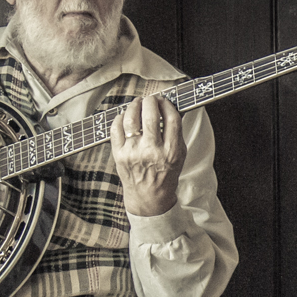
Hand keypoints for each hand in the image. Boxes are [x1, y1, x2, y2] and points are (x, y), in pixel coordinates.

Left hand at [110, 94, 186, 216]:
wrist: (149, 197)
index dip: (168, 104)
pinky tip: (126, 116)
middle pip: (150, 114)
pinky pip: (116, 128)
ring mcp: (133, 152)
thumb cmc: (166, 174)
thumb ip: (176, 134)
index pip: (171, 118)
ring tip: (138, 103)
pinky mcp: (119, 154)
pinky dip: (121, 117)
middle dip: (151, 101)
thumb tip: (170, 108)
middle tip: (151, 99)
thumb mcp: (179, 155)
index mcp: (171, 151)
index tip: (165, 101)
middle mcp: (152, 151)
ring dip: (134, 105)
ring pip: (131, 118)